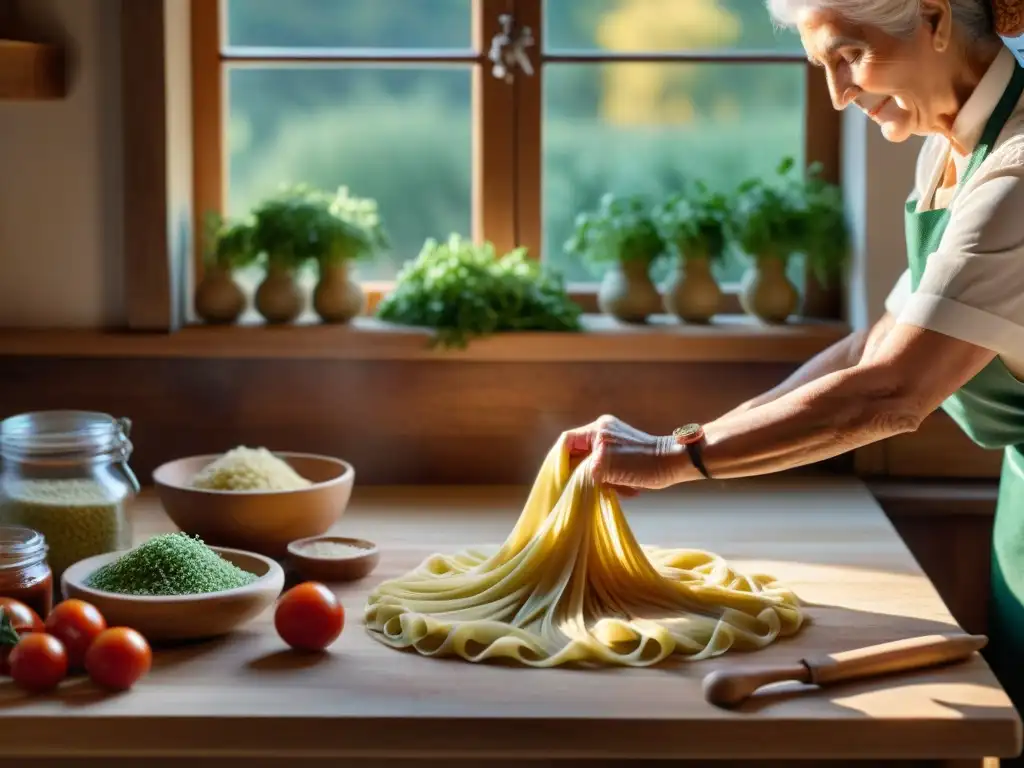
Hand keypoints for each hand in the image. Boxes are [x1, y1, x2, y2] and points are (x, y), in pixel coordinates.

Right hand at [563, 415, 684, 493]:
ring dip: (601, 479)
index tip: (560, 479)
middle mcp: (603, 431)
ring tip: (614, 489)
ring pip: (595, 462)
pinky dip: (613, 478)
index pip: (567, 441)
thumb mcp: (606, 468)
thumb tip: (574, 478)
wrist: (674, 463)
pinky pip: (609, 465)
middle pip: (580, 453)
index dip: (559, 460)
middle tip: (586, 488)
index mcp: (597, 430)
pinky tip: (625, 488)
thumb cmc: (641, 463)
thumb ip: (583, 470)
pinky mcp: (625, 451)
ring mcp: (615, 440)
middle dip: (583, 473)